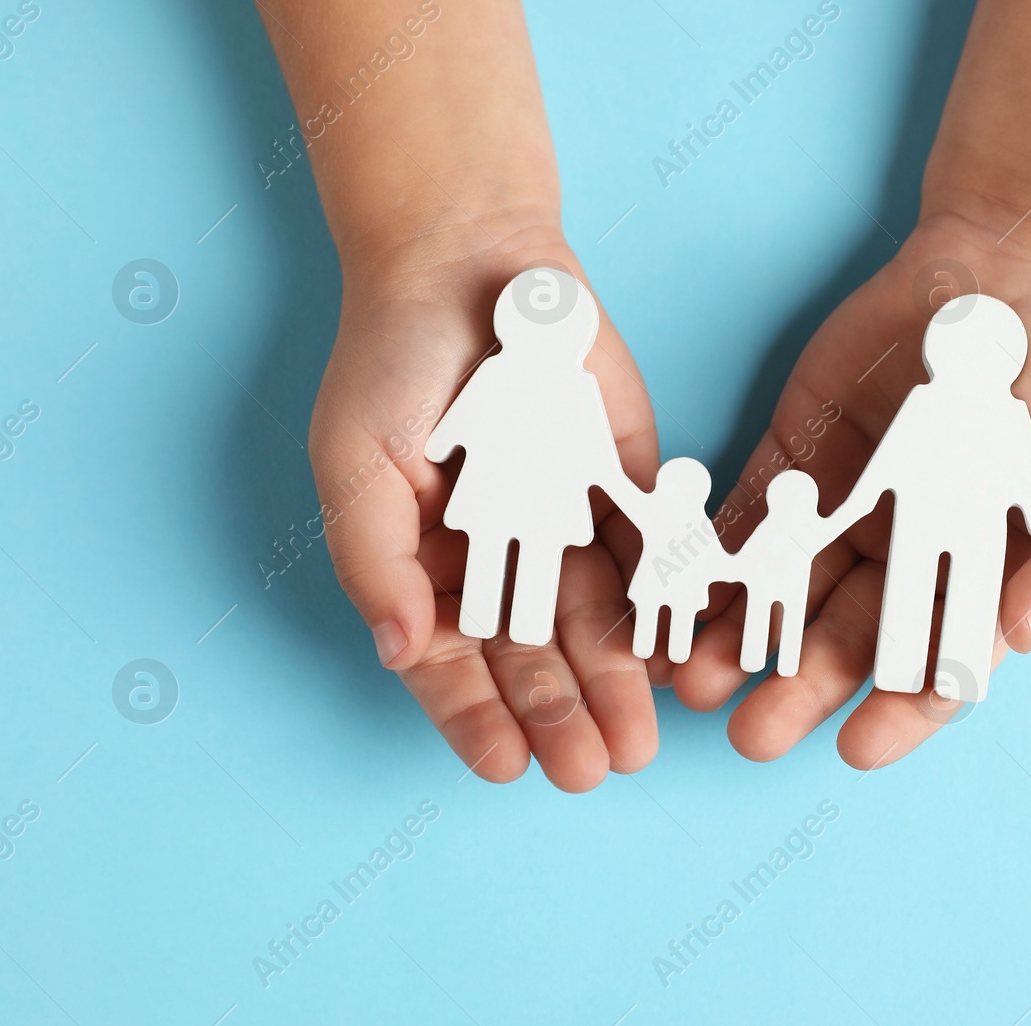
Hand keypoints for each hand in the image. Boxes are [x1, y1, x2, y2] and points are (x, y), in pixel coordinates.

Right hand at [309, 221, 659, 790]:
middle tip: (593, 768)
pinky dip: (664, 601)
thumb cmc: (392, 365)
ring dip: (617, 682)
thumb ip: (375, 562)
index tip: (506, 766)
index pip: (454, 663)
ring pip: (598, 620)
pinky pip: (652, 552)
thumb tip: (401, 652)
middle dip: (561, 714)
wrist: (470, 263)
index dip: (477, 717)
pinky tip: (676, 653)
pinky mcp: (629, 486)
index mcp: (431, 567)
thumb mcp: (354, 464)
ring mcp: (569, 526)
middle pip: (535, 656)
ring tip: (637, 739)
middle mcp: (504, 561)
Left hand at [664, 209, 1030, 768]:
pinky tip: (683, 596)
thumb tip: (1021, 638)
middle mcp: (904, 556)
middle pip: (844, 640)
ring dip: (742, 639)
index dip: (900, 712)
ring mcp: (845, 508)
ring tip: (696, 680)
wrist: (1013, 268)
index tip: (856, 747)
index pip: (936, 664)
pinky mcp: (796, 458)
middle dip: (797, 690)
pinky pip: (749, 518)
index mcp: (978, 575)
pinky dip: (716, 559)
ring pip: (784, 592)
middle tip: (751, 734)